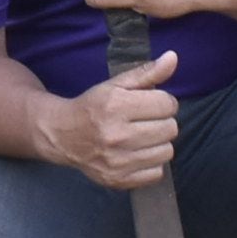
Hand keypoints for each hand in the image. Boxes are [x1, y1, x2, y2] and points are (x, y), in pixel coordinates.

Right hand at [43, 49, 179, 191]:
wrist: (63, 136)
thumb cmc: (93, 106)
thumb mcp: (116, 85)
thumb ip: (147, 73)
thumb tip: (173, 57)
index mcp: (116, 106)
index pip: (167, 104)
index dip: (163, 101)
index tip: (149, 104)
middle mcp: (117, 135)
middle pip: (170, 128)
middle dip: (162, 121)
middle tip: (145, 121)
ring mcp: (118, 161)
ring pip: (167, 152)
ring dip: (158, 143)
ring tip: (142, 137)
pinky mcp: (119, 180)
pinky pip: (157, 173)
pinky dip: (151, 163)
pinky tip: (137, 154)